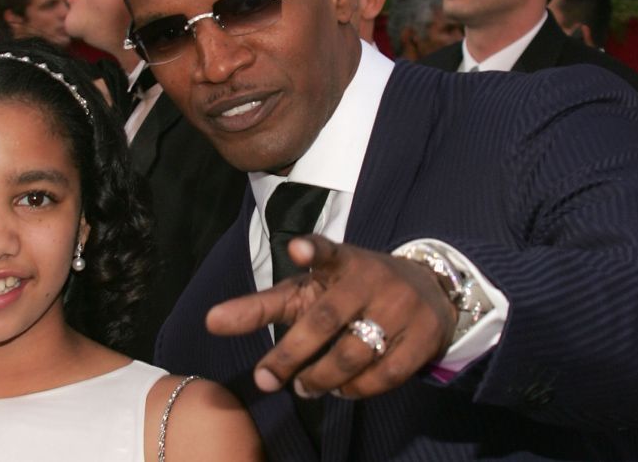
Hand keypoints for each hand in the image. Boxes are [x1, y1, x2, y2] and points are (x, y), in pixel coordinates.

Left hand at [207, 234, 456, 398]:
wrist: (428, 289)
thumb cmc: (349, 291)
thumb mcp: (307, 290)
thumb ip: (261, 306)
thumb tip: (210, 322)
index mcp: (342, 261)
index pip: (327, 251)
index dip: (312, 250)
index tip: (297, 248)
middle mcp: (371, 279)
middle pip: (325, 321)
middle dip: (290, 355)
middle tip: (266, 379)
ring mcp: (401, 307)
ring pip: (353, 354)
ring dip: (321, 378)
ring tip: (305, 387)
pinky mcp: (423, 336)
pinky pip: (385, 375)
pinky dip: (358, 389)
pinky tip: (342, 389)